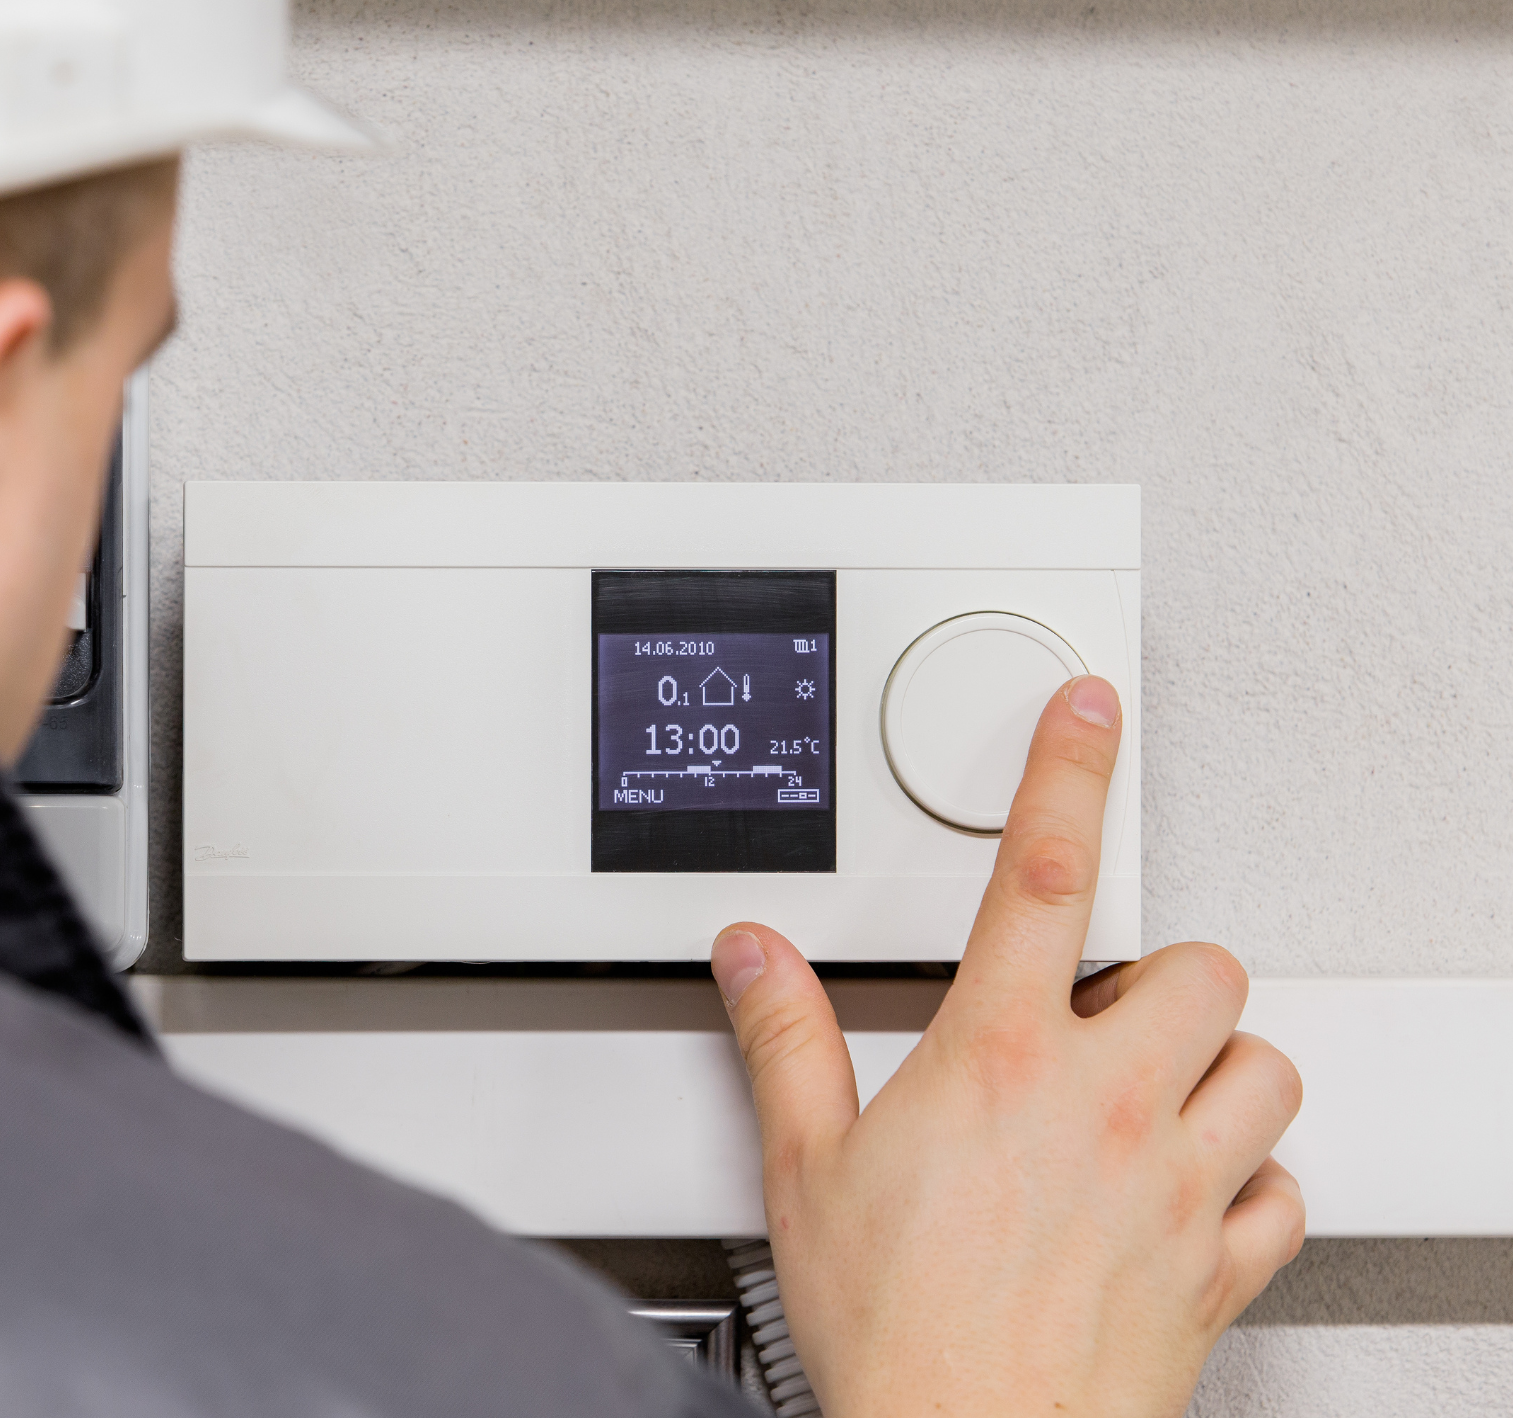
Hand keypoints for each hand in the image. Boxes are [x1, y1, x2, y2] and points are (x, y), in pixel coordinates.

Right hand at [711, 675, 1303, 1416]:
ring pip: (1268, 1067)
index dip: (1066, 773)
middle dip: (1161, 971)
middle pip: (1199, 968)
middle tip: (1104, 1007)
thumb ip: (784, 1039)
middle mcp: (1104, 1104)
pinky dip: (1254, 1181)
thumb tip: (755, 954)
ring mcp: (1176, 1185)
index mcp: (999, 1057)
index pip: (1041, 874)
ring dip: (1219, 1065)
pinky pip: (1285, 1193)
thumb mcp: (805, 1167)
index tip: (1087, 713)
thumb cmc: (895, 1327)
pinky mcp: (1218, 1267)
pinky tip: (1198, 1190)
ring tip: (1154, 1088)